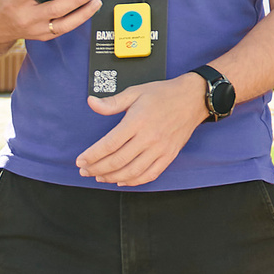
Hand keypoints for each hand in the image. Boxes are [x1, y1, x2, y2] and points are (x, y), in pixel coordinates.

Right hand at [0, 0, 101, 46]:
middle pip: (53, 9)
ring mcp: (35, 29)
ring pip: (62, 24)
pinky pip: (63, 29)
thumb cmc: (0, 0)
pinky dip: (78, 20)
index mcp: (12, 1)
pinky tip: (89, 9)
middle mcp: (25, 17)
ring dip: (82, 13)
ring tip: (96, 1)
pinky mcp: (43, 35)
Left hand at [78, 72, 209, 186]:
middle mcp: (149, 137)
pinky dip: (134, 181)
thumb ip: (112, 102)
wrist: (193, 99)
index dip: (92, 155)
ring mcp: (160, 149)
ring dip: (112, 177)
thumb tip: (91, 103)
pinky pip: (150, 174)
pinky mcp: (169, 155)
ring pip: (132, 171)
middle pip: (118, 161)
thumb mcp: (135, 92)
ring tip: (99, 176)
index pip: (109, 144)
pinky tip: (122, 180)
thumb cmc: (163, 94)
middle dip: (97, 169)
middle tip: (84, 171)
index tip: (80, 160)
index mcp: (137, 121)